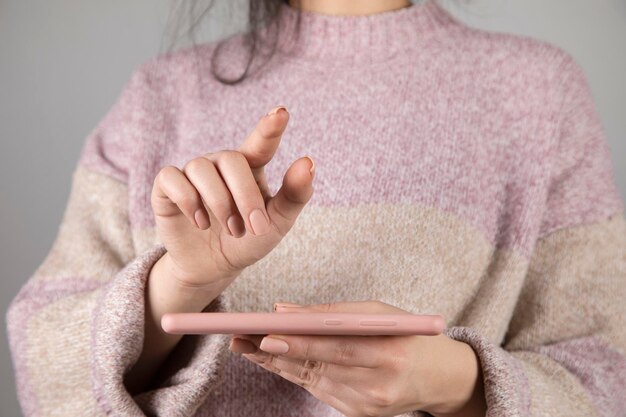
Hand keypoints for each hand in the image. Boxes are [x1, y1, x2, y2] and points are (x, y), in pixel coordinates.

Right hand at [150, 105, 314, 296]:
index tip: (282, 113)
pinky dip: (188, 201)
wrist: (213, 267)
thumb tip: (308, 161)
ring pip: (201, 169)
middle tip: (254, 227)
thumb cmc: (248, 239)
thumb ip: (294, 194)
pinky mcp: (167, 187)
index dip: (269, 128)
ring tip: (233, 230)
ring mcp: (193, 173)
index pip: (261, 142)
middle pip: (231, 160)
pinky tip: (200, 222)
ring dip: (220, 203)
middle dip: (245, 196)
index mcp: (251, 166)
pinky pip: (171, 178)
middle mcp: (220, 163)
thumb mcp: (278, 222)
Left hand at [229, 301, 485, 416]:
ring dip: (277, 364)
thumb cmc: (407, 337)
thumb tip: (286, 311)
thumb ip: (333, 314)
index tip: (266, 336)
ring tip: (247, 347)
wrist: (437, 378)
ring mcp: (367, 405)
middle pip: (317, 368)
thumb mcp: (379, 314)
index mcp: (389, 353)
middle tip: (242, 340)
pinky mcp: (358, 414)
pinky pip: (320, 390)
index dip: (299, 344)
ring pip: (311, 381)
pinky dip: (296, 373)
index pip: (336, 348)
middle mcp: (378, 385)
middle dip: (276, 354)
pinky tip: (274, 360)